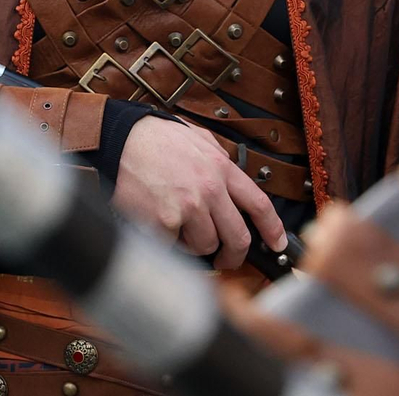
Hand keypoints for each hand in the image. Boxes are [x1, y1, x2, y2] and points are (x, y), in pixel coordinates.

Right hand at [112, 116, 284, 269]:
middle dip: (234, 255)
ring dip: (195, 244)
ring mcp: (188, 208)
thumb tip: (231, 178)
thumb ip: (219, 159)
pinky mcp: (164, 223)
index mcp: (221, 168)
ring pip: (206, 246)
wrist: (120, 140)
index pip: (259, 204)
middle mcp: (210, 189)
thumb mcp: (198, 139)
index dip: (272, 229)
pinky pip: (176, 247)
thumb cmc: (155, 139)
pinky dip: (170, 242)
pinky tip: (160, 224)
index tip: (277, 243)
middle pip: (238, 237)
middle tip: (225, 259)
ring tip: (179, 227)